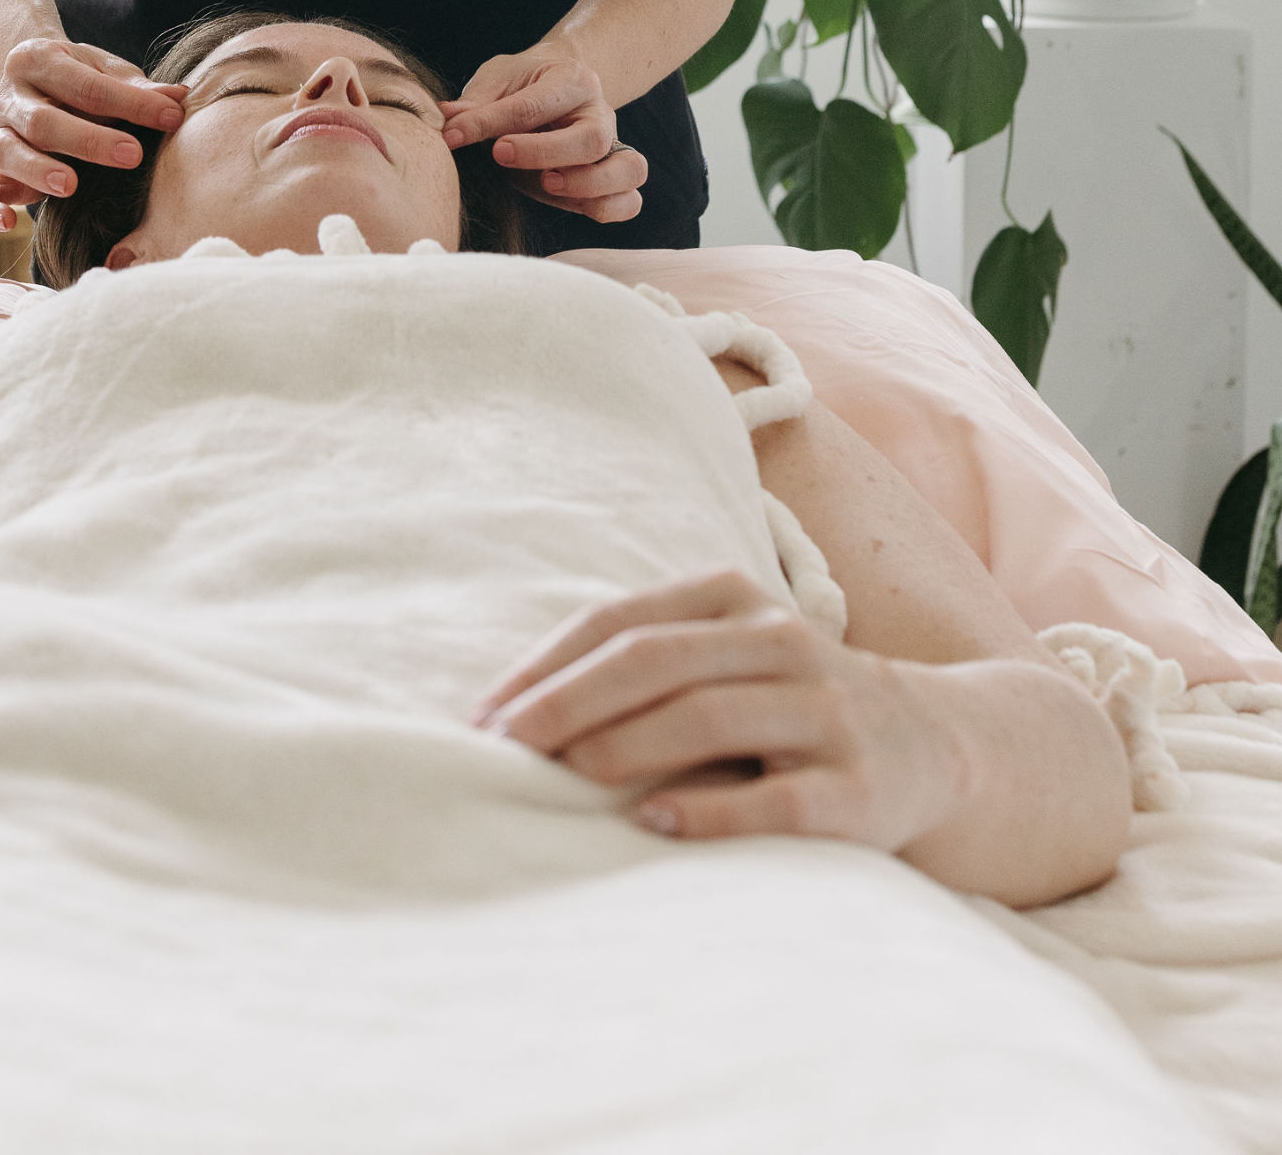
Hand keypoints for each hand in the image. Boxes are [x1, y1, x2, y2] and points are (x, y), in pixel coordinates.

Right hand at [0, 37, 186, 231]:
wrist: (34, 75)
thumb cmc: (80, 75)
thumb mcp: (105, 69)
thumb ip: (136, 88)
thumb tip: (177, 99)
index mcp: (39, 59)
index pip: (87, 85)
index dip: (131, 103)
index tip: (171, 118)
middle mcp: (10, 95)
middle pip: (43, 121)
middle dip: (89, 140)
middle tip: (132, 154)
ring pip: (6, 152)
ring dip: (39, 171)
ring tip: (71, 186)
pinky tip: (9, 224)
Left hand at [440, 43, 645, 221]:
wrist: (559, 83)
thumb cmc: (524, 82)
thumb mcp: (497, 78)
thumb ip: (476, 101)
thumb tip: (446, 120)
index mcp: (572, 79)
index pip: (535, 104)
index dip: (491, 122)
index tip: (455, 135)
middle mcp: (600, 113)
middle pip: (593, 139)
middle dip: (543, 153)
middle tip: (500, 155)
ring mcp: (614, 147)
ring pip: (629, 170)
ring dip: (586, 184)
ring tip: (547, 183)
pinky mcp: (613, 179)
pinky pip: (630, 201)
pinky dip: (607, 209)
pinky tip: (572, 203)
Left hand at [470, 570, 964, 852]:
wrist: (937, 746)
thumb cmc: (791, 703)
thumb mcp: (728, 657)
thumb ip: (650, 665)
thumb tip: (519, 709)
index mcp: (734, 601)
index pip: (621, 621)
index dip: (547, 665)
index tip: (485, 714)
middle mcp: (781, 643)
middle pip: (656, 660)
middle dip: (569, 701)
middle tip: (505, 747)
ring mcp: (825, 711)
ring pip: (711, 716)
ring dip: (628, 744)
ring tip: (566, 772)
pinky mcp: (859, 787)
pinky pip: (778, 799)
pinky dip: (713, 811)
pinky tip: (656, 822)